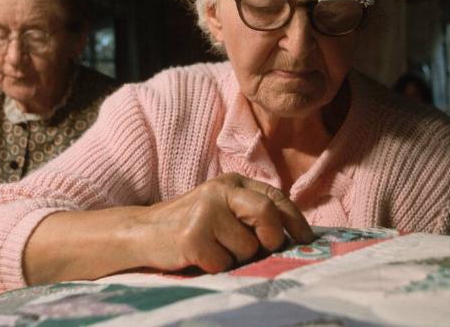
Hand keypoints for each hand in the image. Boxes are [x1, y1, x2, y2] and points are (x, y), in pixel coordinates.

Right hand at [134, 173, 313, 272]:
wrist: (143, 231)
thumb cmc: (192, 223)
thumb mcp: (223, 207)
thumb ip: (251, 212)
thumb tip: (294, 235)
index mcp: (232, 182)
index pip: (275, 197)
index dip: (295, 220)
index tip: (306, 239)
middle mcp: (219, 191)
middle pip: (266, 214)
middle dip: (272, 239)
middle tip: (262, 249)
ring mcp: (204, 212)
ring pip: (247, 247)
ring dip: (236, 258)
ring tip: (215, 248)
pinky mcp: (192, 236)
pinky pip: (224, 263)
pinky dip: (217, 267)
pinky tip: (200, 256)